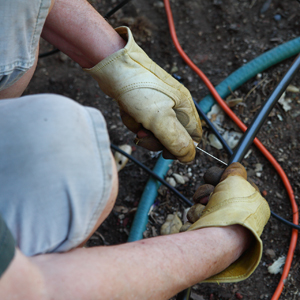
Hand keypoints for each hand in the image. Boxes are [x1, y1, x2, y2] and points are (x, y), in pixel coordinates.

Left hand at [84, 26, 201, 162]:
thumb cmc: (138, 87)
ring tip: (133, 116)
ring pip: (153, 131)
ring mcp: (159, 105)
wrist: (113, 66)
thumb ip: (175, 141)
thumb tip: (188, 157)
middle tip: (143, 135)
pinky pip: (141, 122)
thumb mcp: (159, 118)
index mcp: (185, 108)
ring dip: (140, 128)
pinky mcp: (144, 104)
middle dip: (154, 139)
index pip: (194, 137)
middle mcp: (175, 107)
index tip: (165, 152)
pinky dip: (132, 119)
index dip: (181, 148)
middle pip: (171, 137)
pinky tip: (127, 109)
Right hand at [182, 162, 270, 282]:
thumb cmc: (232, 210)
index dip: (220, 178)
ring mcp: (217, 223)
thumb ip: (235, 170)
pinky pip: (193, 216)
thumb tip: (235, 165)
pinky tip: (200, 222)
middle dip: (206, 192)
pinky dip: (195, 217)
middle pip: (210, 191)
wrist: (219, 238)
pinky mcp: (204, 231)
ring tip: (206, 213)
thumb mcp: (238, 181)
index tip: (218, 179)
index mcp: (247, 202)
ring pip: (199, 204)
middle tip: (211, 196)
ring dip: (199, 206)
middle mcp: (232, 212)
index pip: (229, 182)